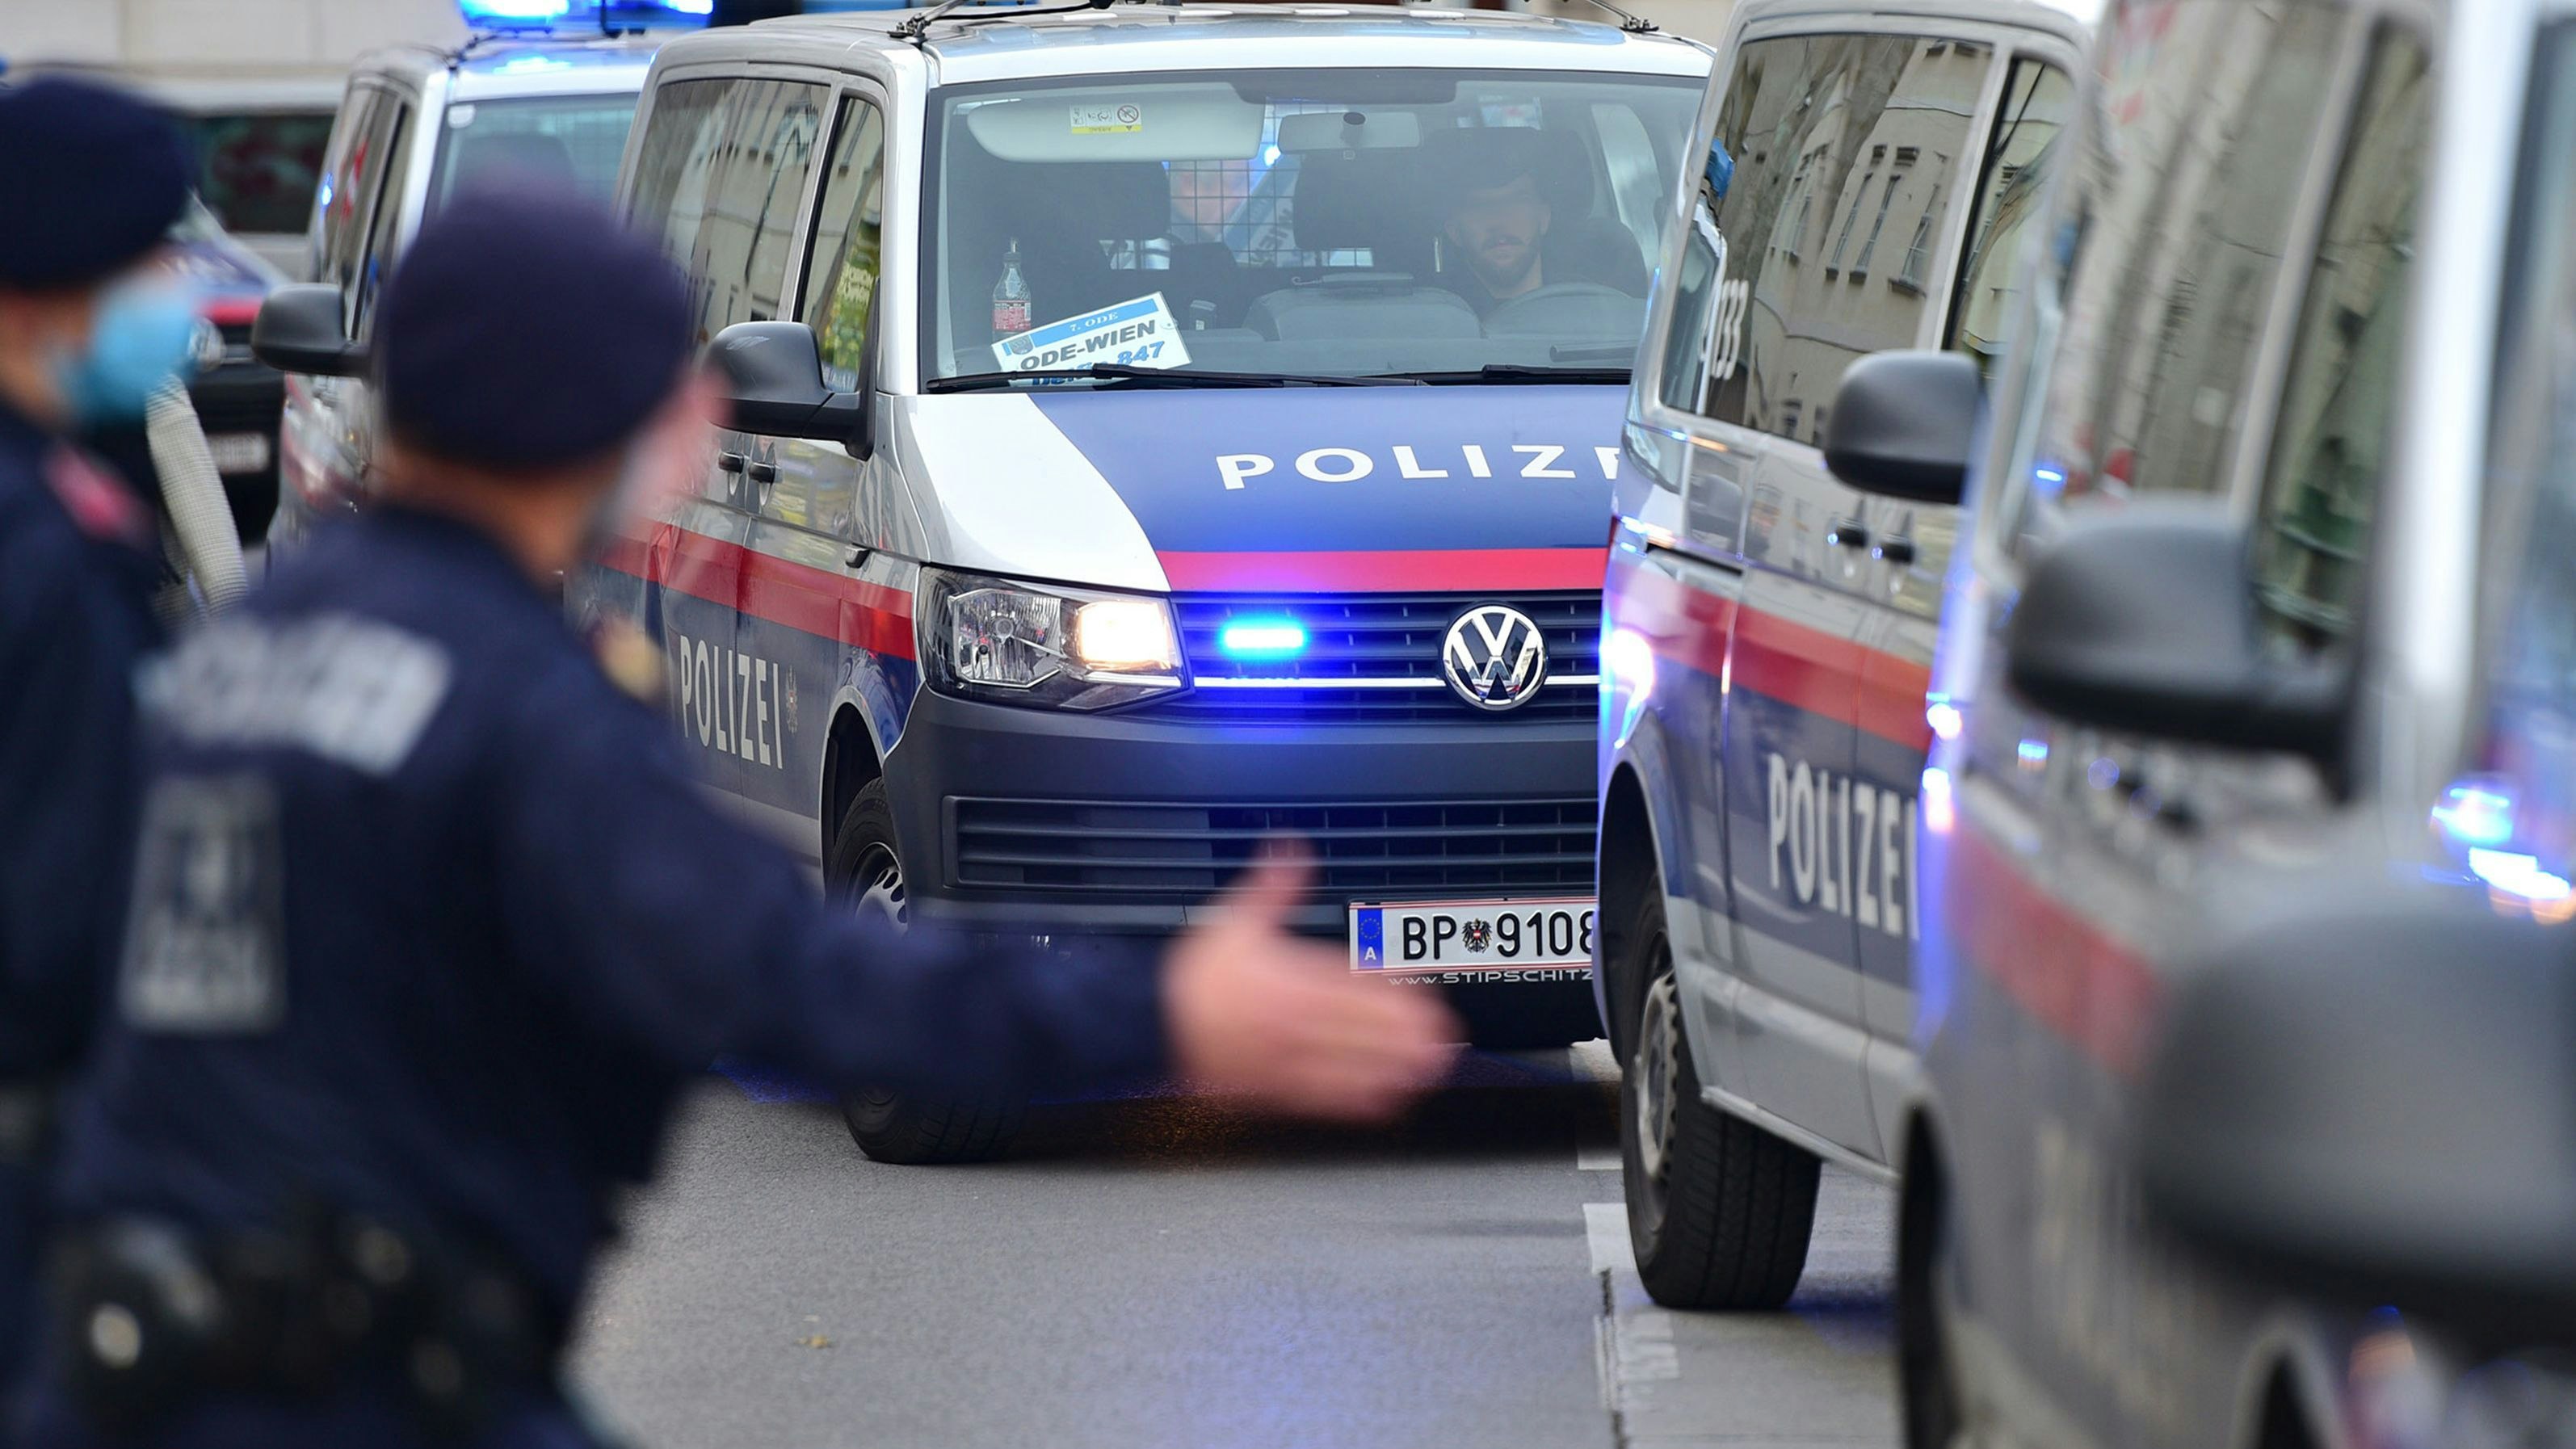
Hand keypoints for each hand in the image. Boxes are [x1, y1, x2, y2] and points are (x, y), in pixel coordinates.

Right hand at [1161, 844, 1462, 1121]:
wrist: (1149, 1025)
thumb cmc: (1192, 979)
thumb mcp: (1230, 919)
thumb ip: (1271, 887)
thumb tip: (1291, 848)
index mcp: (1287, 980)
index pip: (1351, 983)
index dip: (1391, 989)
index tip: (1422, 991)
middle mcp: (1292, 1023)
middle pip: (1359, 1028)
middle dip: (1404, 1032)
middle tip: (1442, 1034)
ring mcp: (1285, 1060)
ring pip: (1349, 1066)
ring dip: (1393, 1066)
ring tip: (1429, 1066)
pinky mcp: (1275, 1090)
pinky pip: (1324, 1099)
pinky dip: (1359, 1101)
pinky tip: (1387, 1100)